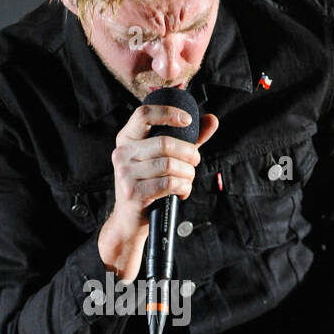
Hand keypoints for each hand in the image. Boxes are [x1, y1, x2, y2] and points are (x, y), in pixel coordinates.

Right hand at [99, 104, 217, 280]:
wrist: (129, 221)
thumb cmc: (149, 185)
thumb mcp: (163, 158)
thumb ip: (187, 139)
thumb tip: (211, 119)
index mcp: (127, 139)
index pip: (144, 114)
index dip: (168, 113)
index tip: (188, 121)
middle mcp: (122, 153)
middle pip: (166, 143)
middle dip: (189, 154)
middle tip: (195, 162)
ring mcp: (125, 173)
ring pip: (170, 164)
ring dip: (188, 173)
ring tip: (187, 180)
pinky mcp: (133, 192)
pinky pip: (169, 183)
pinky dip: (183, 187)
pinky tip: (182, 191)